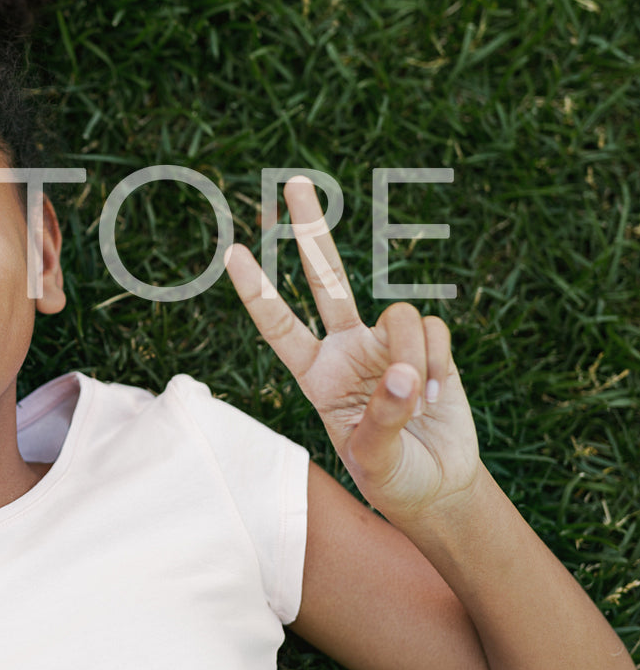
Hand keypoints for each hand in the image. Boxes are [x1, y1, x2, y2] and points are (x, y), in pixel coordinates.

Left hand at [224, 176, 480, 523]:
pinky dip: (437, 362)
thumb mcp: (372, 459)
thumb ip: (383, 417)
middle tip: (294, 183)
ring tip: (417, 403)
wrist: (438, 487)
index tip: (232, 253)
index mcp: (315, 374)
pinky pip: (434, 330)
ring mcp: (387, 343)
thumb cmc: (391, 476)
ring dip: (413, 357)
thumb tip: (403, 374)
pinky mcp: (429, 345)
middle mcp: (346, 348)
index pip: (279, 325)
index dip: (257, 290)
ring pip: (398, 316)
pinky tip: (436, 396)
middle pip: (326, 277)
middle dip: (311, 230)